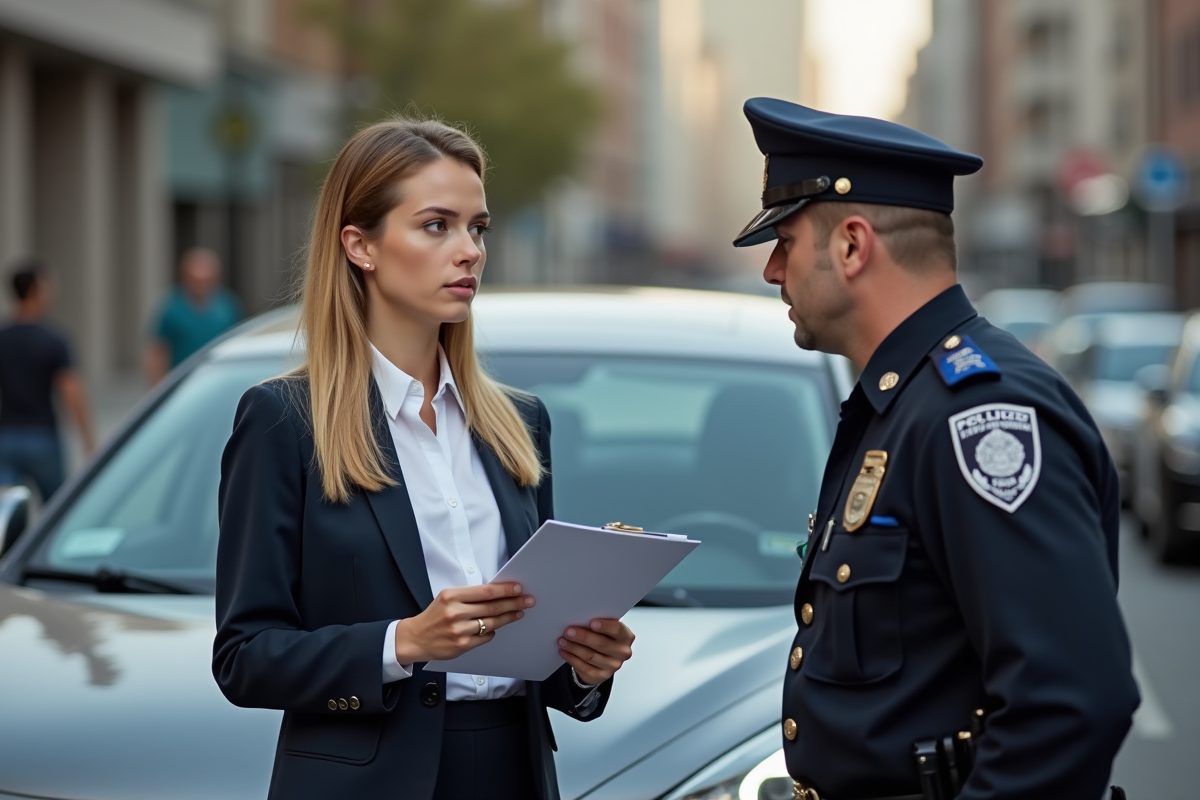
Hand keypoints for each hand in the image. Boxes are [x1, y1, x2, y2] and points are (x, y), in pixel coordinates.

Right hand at [394, 582, 534, 663]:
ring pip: (491, 623)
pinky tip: (497, 627)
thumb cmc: (434, 616)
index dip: (504, 590)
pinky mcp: (461, 645)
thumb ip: (469, 596)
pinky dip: (492, 631)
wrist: (415, 638)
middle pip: (492, 607)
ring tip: (519, 612)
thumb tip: (497, 593)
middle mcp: (455, 613)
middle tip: (527, 600)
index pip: (485, 592)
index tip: (518, 589)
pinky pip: (485, 637)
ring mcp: (458, 631)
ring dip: (508, 617)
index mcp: (451, 596)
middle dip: (513, 603)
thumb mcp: (447, 598)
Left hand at [557, 619, 634, 685]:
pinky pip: (584, 667)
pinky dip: (572, 658)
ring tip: (562, 640)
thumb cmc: (603, 636)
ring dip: (573, 647)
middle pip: (601, 644)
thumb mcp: (605, 628)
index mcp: (626, 636)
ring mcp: (613, 666)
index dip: (605, 626)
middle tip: (568, 631)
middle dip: (583, 637)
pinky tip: (564, 651)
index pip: (617, 629)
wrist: (604, 657)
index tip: (591, 623)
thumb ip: (597, 624)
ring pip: (590, 656)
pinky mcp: (601, 676)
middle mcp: (622, 652)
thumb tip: (579, 619)